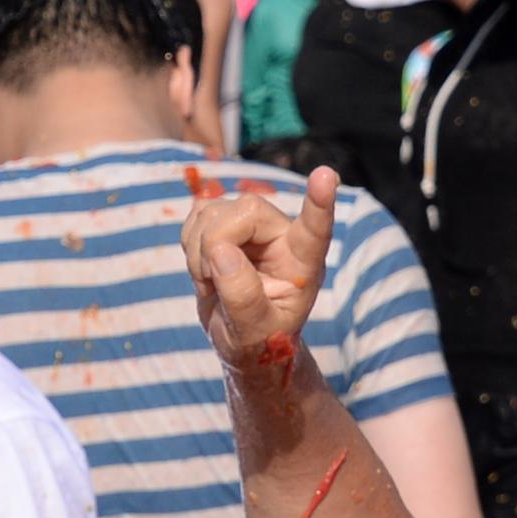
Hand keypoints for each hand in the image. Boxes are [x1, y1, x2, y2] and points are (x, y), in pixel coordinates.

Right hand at [184, 164, 336, 392]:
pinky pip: (197, 213)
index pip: (315, 230)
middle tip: (210, 282)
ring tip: (211, 282)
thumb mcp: (254, 332)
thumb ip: (242, 297)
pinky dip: (189, 243)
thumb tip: (222, 251)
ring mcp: (253, 227)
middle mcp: (282, 237)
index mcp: (303, 264)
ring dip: (198, 249)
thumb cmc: (259, 341)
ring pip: (215, 210)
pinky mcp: (225, 223)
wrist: (240, 340)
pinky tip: (203, 268)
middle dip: (215, 244)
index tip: (327, 176)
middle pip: (246, 211)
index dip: (318, 203)